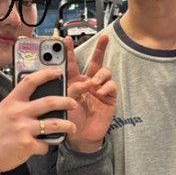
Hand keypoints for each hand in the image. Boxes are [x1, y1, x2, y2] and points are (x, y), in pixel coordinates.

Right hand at [0, 68, 77, 171]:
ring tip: (72, 127)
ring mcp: (24, 129)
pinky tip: (40, 146)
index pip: (30, 82)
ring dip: (68, 125)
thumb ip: (18, 104)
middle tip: (73, 104)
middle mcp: (18, 113)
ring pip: (55, 124)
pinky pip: (45, 145)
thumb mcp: (2, 112)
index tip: (57, 72)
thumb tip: (37, 99)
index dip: (46, 74)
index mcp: (11, 102)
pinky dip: (45, 146)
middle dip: (67, 101)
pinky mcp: (27, 145)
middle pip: (50, 102)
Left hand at [65, 34, 116, 151]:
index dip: (69, 51)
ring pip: (104, 72)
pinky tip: (100, 92)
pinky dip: (106, 86)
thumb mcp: (63, 104)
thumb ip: (69, 90)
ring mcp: (99, 89)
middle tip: (104, 37)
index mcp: (73, 81)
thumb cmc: (69, 121)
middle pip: (95, 61)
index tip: (65, 39)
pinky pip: (111, 86)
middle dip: (100, 48)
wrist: (81, 137)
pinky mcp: (109, 97)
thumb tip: (80, 82)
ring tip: (94, 83)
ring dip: (100, 75)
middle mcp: (87, 82)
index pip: (71, 63)